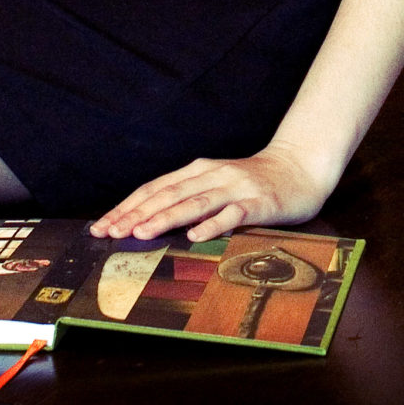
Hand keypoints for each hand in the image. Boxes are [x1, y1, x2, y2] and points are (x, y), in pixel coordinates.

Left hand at [88, 144, 328, 243]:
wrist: (301, 168)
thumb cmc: (255, 182)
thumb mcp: (218, 183)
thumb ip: (190, 198)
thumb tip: (148, 221)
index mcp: (199, 170)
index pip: (155, 188)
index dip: (127, 206)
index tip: (102, 225)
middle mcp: (213, 175)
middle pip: (168, 194)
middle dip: (136, 214)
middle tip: (111, 232)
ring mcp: (236, 187)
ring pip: (194, 203)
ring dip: (165, 218)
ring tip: (141, 233)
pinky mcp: (258, 203)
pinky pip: (232, 214)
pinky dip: (212, 225)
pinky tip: (195, 236)